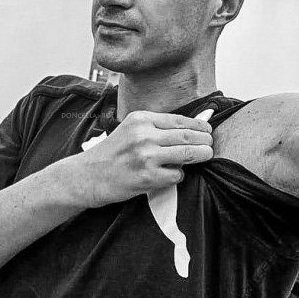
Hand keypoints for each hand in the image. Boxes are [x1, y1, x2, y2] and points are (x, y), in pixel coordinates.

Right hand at [65, 110, 212, 207]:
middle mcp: (144, 135)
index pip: (180, 120)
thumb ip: (157, 127)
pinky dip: (178, 175)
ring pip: (188, 154)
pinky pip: (177, 175)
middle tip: (211, 145)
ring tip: (206, 156)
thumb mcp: (131, 129)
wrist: (88, 175)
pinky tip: (171, 175)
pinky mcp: (147, 177)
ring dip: (201, 156)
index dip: (199, 125)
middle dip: (205, 141)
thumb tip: (192, 126)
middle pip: (188, 136)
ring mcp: (146, 156)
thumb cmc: (113, 153)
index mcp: (141, 119)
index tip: (208, 130)